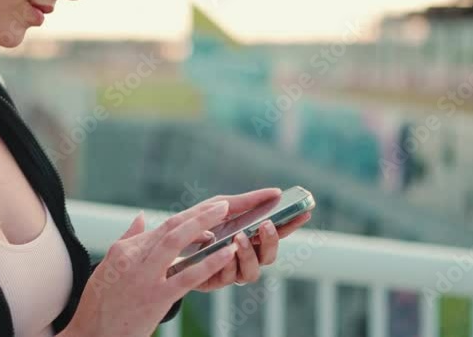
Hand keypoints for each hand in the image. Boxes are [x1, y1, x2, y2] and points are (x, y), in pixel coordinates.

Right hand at [65, 200, 239, 336]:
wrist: (92, 336)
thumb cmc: (99, 306)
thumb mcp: (107, 268)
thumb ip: (128, 240)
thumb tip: (141, 217)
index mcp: (124, 250)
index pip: (162, 227)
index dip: (189, 218)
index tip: (209, 213)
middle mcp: (133, 258)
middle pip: (171, 227)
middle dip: (199, 213)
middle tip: (224, 205)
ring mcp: (145, 277)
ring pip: (176, 242)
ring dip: (203, 225)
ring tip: (226, 215)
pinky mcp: (156, 297)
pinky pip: (187, 276)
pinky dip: (209, 262)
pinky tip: (226, 253)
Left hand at [191, 188, 313, 291]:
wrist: (167, 240)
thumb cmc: (198, 221)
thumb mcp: (222, 205)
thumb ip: (248, 201)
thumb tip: (276, 192)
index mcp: (251, 238)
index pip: (277, 233)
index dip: (292, 224)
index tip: (305, 211)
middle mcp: (245, 257)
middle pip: (269, 257)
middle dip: (270, 242)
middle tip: (265, 225)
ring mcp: (231, 271)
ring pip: (251, 272)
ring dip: (248, 254)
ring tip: (239, 238)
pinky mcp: (213, 281)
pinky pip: (225, 277)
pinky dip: (226, 264)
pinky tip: (223, 252)